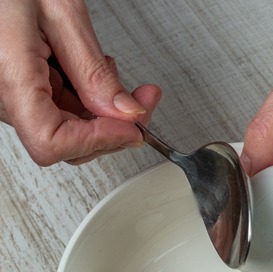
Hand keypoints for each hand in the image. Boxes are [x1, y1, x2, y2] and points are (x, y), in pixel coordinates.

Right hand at [0, 0, 160, 165]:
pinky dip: (86, 99)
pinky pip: (57, 109)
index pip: (51, 141)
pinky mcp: (18, 90)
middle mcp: (2, 93)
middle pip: (65, 141)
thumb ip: (94, 70)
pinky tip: (93, 72)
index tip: (131, 126)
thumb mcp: (62, 15)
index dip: (98, 140)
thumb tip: (127, 113)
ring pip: (66, 128)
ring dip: (103, 111)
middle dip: (114, 125)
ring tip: (113, 71)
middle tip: (144, 100)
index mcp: (9, 74)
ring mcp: (8, 95)